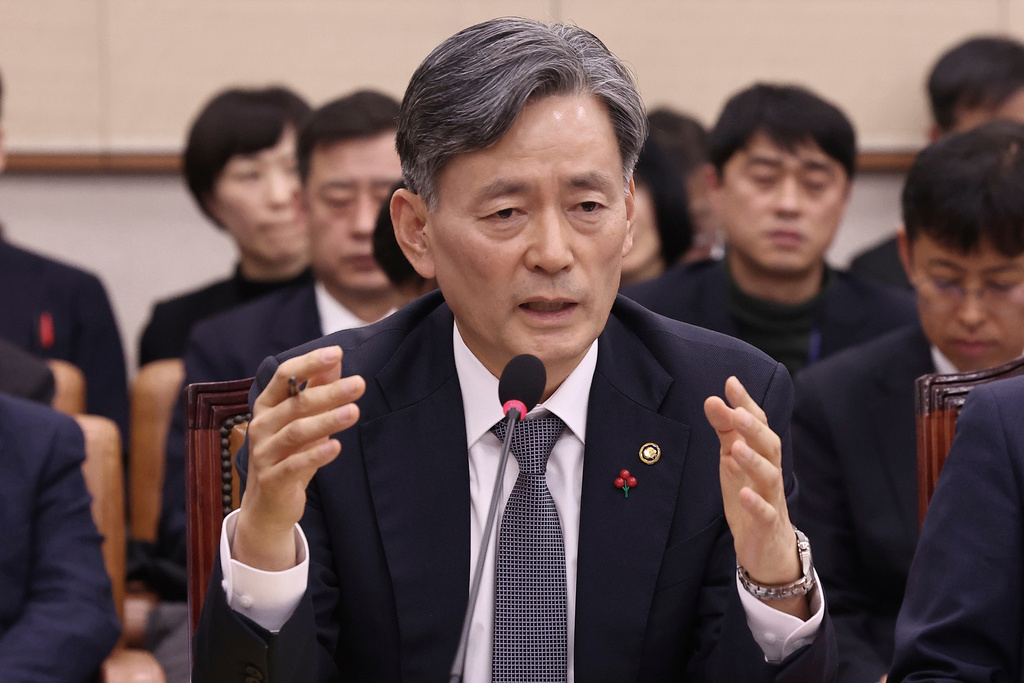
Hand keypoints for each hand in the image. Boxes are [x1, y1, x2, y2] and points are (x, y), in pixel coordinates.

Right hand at [233, 346, 365, 570]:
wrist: (268, 505)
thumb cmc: (288, 454)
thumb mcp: (302, 420)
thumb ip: (316, 389)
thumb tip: (337, 360)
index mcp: (267, 406)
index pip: (283, 376)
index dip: (309, 362)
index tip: (336, 352)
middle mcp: (261, 426)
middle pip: (296, 404)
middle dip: (329, 392)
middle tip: (359, 384)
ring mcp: (264, 454)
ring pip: (296, 432)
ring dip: (327, 420)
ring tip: (354, 412)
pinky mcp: (273, 480)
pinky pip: (294, 465)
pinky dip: (315, 455)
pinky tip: (336, 446)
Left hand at [704, 376, 807, 617]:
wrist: (768, 548)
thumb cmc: (750, 496)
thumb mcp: (733, 461)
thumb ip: (725, 431)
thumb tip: (712, 399)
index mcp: (761, 454)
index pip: (758, 424)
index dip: (746, 403)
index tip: (731, 382)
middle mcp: (770, 472)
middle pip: (769, 445)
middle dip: (753, 427)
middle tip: (736, 410)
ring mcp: (771, 499)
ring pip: (769, 476)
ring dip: (754, 460)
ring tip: (738, 447)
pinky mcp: (766, 525)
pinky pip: (765, 513)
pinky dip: (756, 503)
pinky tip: (743, 494)